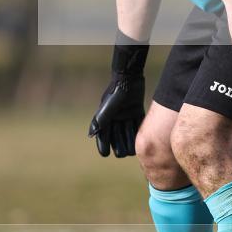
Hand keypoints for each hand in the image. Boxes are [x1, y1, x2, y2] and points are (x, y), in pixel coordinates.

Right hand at [87, 32, 148, 158]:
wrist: (129, 78)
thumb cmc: (116, 92)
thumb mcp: (108, 107)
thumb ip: (101, 120)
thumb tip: (91, 135)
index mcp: (105, 117)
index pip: (103, 134)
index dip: (102, 145)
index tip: (104, 154)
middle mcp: (114, 118)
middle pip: (116, 136)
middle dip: (118, 145)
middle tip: (122, 153)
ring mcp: (125, 115)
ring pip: (126, 132)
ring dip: (128, 141)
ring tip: (131, 151)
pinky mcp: (135, 112)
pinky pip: (136, 125)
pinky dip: (136, 133)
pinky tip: (140, 141)